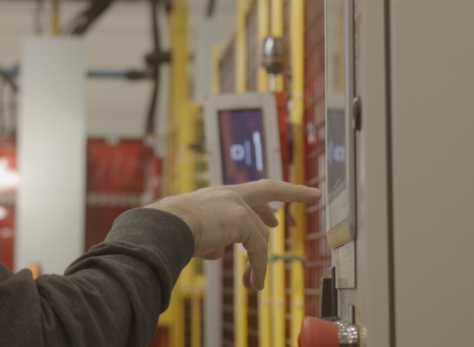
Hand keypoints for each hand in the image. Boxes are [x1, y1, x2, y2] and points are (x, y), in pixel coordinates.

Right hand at [146, 180, 320, 290]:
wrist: (164, 228)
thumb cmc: (171, 231)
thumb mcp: (196, 233)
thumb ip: (212, 239)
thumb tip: (221, 251)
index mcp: (217, 196)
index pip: (251, 192)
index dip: (270, 198)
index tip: (282, 207)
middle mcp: (229, 194)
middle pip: (268, 190)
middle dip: (293, 192)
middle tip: (309, 197)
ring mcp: (236, 203)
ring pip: (259, 236)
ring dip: (258, 263)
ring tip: (253, 284)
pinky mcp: (240, 218)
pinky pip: (257, 249)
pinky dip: (257, 268)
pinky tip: (252, 283)